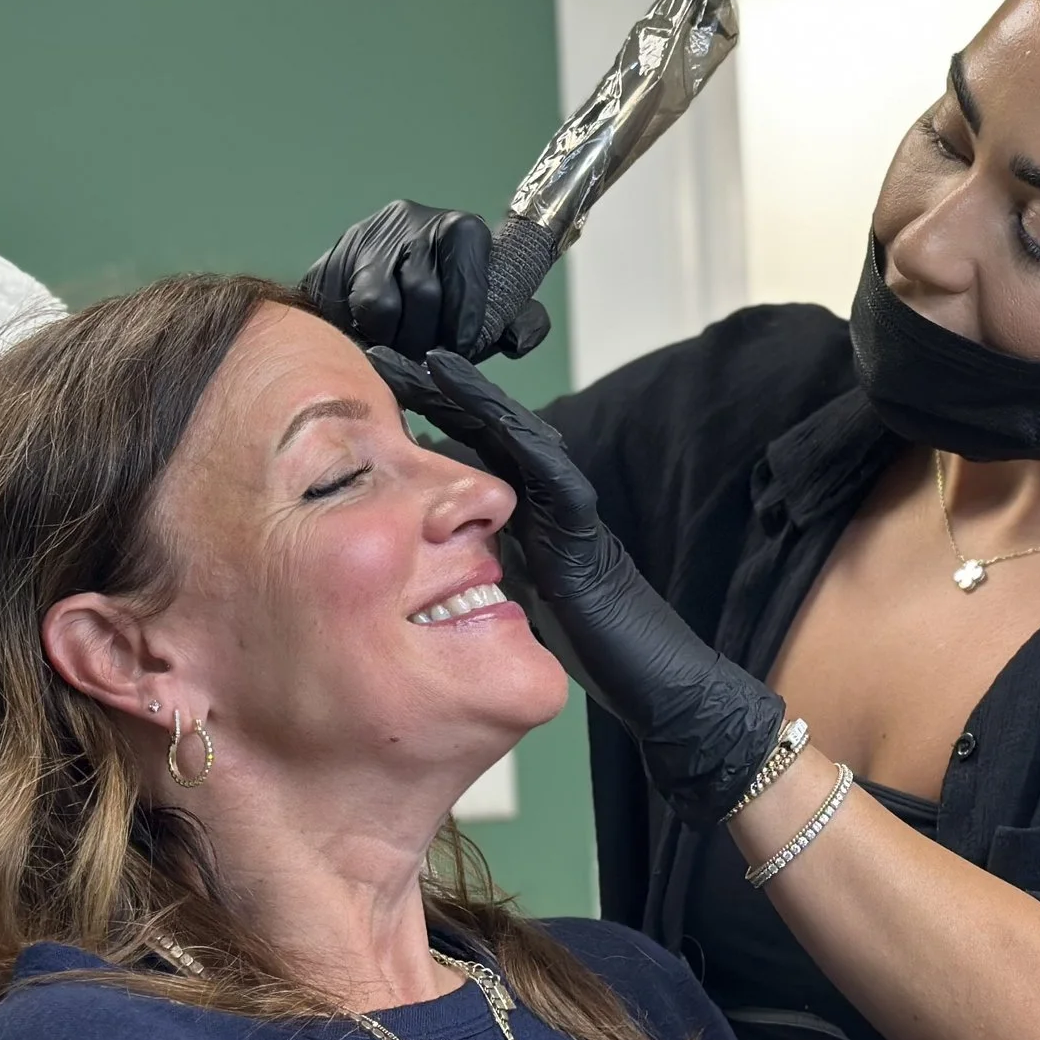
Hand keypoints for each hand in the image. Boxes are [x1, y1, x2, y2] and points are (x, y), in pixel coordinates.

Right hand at [303, 199, 550, 362]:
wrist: (403, 270)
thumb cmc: (458, 302)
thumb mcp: (497, 308)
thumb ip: (520, 324)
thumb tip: (515, 339)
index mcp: (460, 229)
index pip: (465, 275)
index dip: (464, 322)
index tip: (461, 351)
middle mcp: (410, 223)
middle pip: (422, 293)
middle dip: (429, 340)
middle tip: (428, 364)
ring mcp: (364, 239)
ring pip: (378, 305)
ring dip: (392, 342)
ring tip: (399, 355)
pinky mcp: (326, 264)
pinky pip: (338, 311)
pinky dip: (357, 336)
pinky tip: (371, 344)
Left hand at [380, 348, 784, 825]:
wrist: (662, 685)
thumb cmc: (599, 651)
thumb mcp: (521, 600)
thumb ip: (492, 569)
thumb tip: (439, 556)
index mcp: (527, 517)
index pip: (468, 454)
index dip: (426, 417)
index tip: (377, 388)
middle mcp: (550, 506)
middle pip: (487, 432)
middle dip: (440, 392)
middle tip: (388, 354)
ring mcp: (572, 517)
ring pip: (521, 441)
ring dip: (476, 400)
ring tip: (431, 364)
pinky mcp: (588, 536)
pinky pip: (555, 481)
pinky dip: (525, 445)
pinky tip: (495, 420)